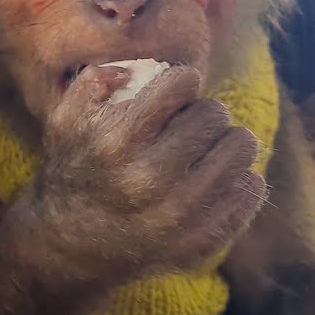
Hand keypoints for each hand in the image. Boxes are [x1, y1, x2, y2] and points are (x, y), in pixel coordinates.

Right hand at [13, 65, 267, 287]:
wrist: (69, 246)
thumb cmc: (72, 172)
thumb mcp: (62, 120)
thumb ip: (93, 81)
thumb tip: (136, 69)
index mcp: (117, 141)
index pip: (180, 84)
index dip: (181, 80)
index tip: (177, 89)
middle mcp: (150, 178)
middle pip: (214, 114)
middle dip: (204, 111)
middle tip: (190, 122)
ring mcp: (180, 214)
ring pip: (242, 148)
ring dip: (227, 140)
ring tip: (208, 146)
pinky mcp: (203, 239)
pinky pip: (251, 190)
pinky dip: (241, 177)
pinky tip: (217, 177)